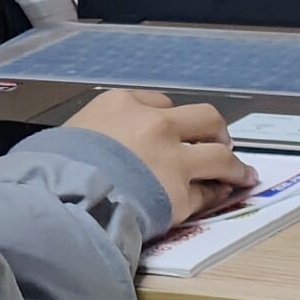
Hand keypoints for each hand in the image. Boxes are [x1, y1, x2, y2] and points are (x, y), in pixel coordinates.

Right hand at [65, 89, 258, 228]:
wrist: (63, 196)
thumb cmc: (56, 165)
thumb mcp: (71, 130)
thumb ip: (98, 130)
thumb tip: (101, 145)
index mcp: (124, 104)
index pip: (161, 103)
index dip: (170, 119)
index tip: (173, 131)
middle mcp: (155, 125)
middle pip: (204, 118)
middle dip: (216, 131)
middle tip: (220, 142)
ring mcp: (172, 160)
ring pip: (220, 157)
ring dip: (234, 166)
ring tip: (243, 174)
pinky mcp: (179, 196)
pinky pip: (207, 195)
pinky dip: (216, 195)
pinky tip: (222, 196)